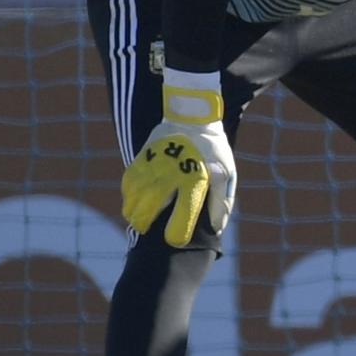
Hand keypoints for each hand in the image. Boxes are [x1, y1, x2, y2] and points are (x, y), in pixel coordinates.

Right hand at [121, 70, 235, 246]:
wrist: (192, 115)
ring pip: (133, 199)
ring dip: (134, 213)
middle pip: (148, 211)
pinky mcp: (141, 158)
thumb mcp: (226, 172)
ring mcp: (152, 166)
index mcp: (195, 180)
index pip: (184, 215)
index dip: (178, 232)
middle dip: (146, 225)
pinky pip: (128, 184)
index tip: (174, 240)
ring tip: (139, 220)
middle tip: (148, 230)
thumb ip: (221, 201)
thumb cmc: (213, 150)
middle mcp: (171, 175)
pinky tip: (133, 202)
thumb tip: (217, 227)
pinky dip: (129, 196)